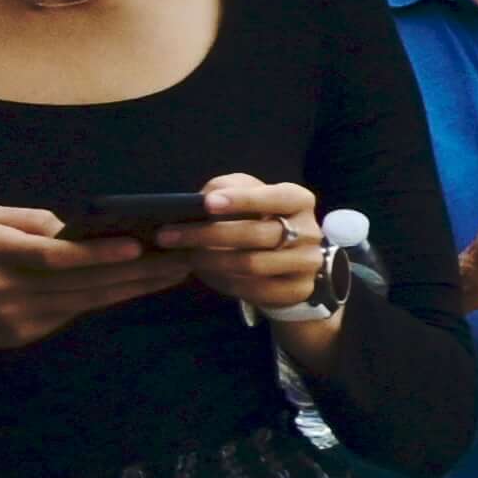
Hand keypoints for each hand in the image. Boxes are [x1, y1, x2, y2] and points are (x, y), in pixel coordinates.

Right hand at [0, 201, 173, 351]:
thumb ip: (29, 220)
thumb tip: (79, 227)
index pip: (54, 256)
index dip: (99, 253)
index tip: (139, 246)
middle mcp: (7, 287)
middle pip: (84, 282)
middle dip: (138, 271)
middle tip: (183, 258)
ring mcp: (16, 316)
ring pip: (87, 301)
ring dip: (134, 288)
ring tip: (174, 273)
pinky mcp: (23, 335)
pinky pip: (74, 313)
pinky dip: (109, 299)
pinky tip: (138, 288)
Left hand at [174, 175, 329, 317]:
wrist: (284, 258)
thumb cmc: (256, 218)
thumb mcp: (243, 194)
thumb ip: (226, 188)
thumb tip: (205, 197)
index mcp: (299, 201)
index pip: (276, 198)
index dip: (243, 200)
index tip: (207, 204)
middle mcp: (310, 231)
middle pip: (257, 234)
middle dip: (208, 234)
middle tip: (168, 235)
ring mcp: (307, 263)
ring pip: (253, 264)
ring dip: (211, 260)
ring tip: (185, 255)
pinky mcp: (298, 289)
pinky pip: (256, 290)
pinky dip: (226, 283)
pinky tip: (208, 274)